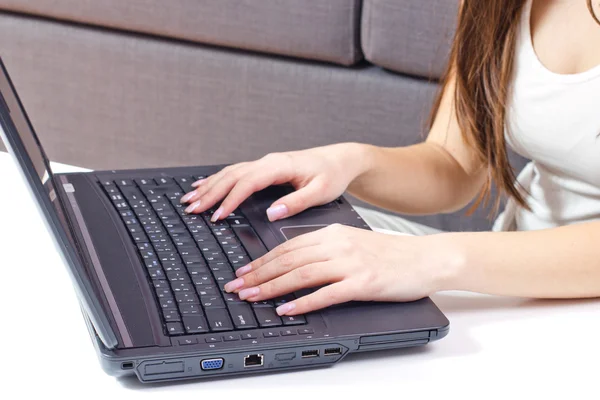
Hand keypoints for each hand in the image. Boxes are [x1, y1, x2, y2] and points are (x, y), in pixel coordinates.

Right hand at [180, 143, 368, 220]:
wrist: (340, 160)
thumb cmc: (332, 175)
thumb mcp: (321, 192)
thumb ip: (296, 202)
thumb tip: (272, 213)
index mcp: (280, 166)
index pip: (248, 183)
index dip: (230, 199)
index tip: (217, 215)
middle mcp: (268, 162)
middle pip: (232, 176)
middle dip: (210, 193)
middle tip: (192, 209)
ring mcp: (265, 163)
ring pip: (230, 173)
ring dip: (209, 186)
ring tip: (189, 199)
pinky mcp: (265, 168)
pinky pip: (236, 172)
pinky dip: (217, 180)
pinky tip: (204, 185)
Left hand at [223, 224, 451, 314]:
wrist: (426, 258)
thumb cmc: (391, 254)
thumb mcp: (353, 242)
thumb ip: (326, 249)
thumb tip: (296, 263)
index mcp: (333, 233)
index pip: (287, 247)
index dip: (261, 260)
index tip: (243, 271)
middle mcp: (338, 245)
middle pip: (288, 260)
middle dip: (257, 274)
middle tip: (236, 286)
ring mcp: (350, 263)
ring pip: (301, 275)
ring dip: (271, 287)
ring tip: (251, 297)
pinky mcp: (363, 283)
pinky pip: (326, 294)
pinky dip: (302, 302)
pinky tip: (286, 309)